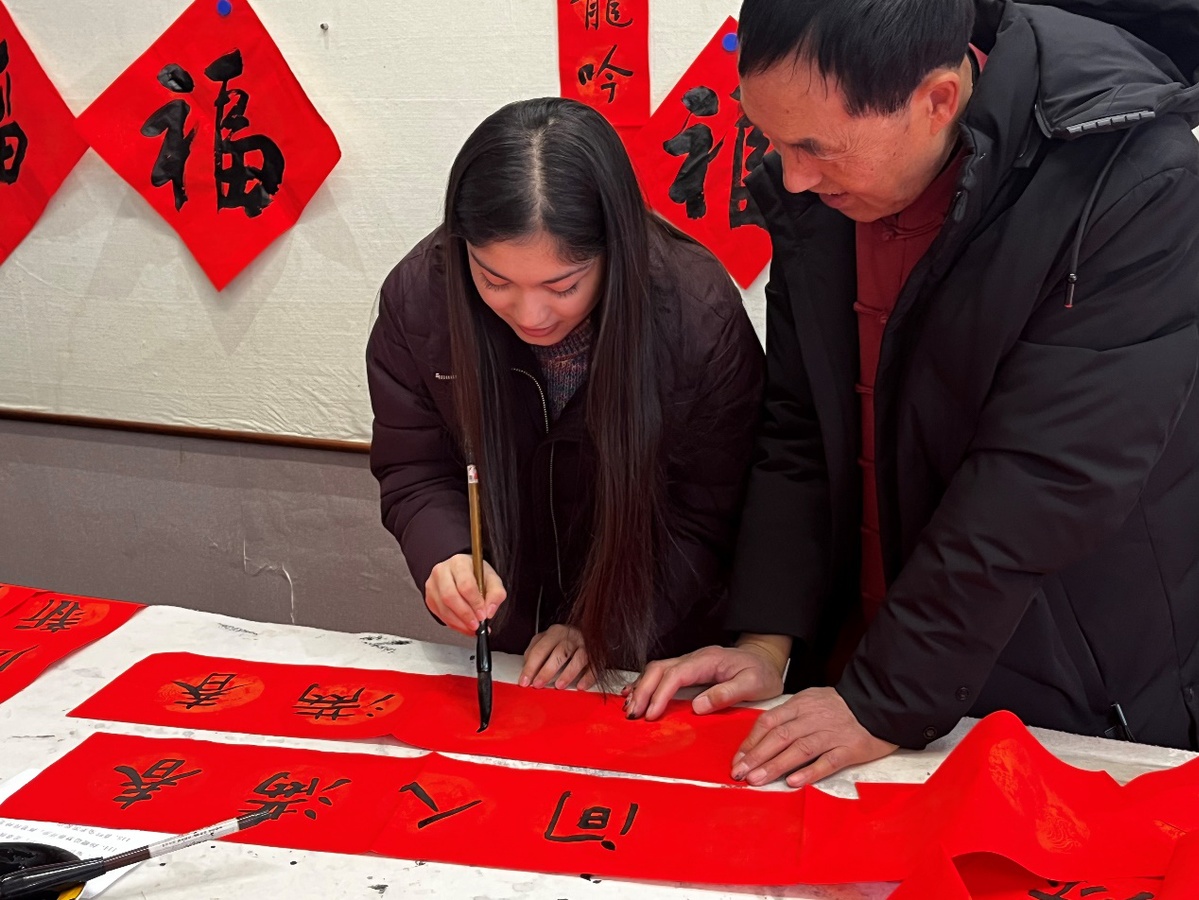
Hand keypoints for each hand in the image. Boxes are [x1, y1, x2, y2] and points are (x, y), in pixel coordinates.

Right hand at [424, 554, 505, 636]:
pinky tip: (464, 626)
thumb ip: (496, 595)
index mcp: (459, 563)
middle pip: (450, 597)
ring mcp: (433, 585)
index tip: (483, 615)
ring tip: (472, 628)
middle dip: (465, 615)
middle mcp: (442, 571)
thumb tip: (489, 611)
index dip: (475, 602)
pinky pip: (440, 615)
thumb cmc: (477, 575)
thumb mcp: (493, 580)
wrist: (464, 573)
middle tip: (476, 625)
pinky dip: (453, 624)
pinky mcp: (430, 598)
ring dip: (459, 623)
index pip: (465, 584)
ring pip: (443, 608)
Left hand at [519, 625, 594, 689]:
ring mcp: (586, 645)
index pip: (540, 649)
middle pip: (559, 653)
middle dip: (547, 671)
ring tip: (558, 686)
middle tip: (538, 685)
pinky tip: (581, 686)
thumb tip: (526, 666)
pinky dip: (588, 677)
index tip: (524, 681)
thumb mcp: (547, 639)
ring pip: (578, 659)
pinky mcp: (597, 655)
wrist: (589, 630)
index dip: (531, 667)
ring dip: (568, 673)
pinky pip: (595, 667)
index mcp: (555, 632)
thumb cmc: (564, 638)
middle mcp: (571, 636)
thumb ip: (535, 649)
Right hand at [622, 638, 788, 720]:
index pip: (676, 675)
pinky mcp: (688, 670)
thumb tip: (697, 707)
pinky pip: (661, 673)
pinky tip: (634, 694)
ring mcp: (689, 662)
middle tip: (632, 713)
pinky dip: (645, 683)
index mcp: (708, 660)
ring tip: (629, 707)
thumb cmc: (761, 672)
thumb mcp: (754, 684)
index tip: (651, 714)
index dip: (660, 694)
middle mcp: (694, 658)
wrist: (765, 660)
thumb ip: (726, 693)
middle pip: (659, 669)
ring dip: (640, 688)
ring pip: (656, 670)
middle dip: (642, 691)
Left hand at [732, 687, 897, 786]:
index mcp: (801, 705)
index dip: (751, 742)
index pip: (769, 722)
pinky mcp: (849, 749)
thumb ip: (790, 716)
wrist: (879, 703)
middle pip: (780, 736)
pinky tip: (793, 782)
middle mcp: (813, 718)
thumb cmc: (841, 706)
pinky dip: (809, 772)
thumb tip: (763, 736)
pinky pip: (827, 761)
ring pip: (799, 749)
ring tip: (757, 780)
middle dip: (756, 756)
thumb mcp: (812, 701)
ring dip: (775, 766)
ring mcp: (831, 734)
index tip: (737, 759)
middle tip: (739, 773)